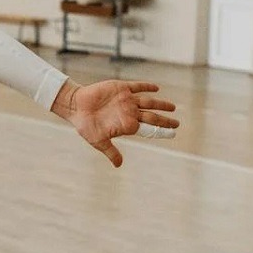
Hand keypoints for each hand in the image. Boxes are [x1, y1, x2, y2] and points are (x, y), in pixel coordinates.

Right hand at [54, 79, 178, 166]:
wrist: (75, 106)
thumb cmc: (86, 125)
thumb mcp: (99, 141)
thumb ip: (111, 152)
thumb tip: (119, 165)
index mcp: (127, 125)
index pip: (149, 130)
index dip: (161, 132)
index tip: (173, 133)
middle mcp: (130, 112)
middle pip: (152, 117)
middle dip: (165, 120)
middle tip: (177, 123)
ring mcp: (127, 100)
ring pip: (148, 102)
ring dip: (161, 104)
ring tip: (172, 107)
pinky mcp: (121, 88)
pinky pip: (137, 87)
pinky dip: (147, 87)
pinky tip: (156, 88)